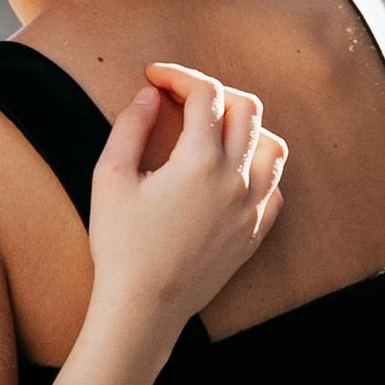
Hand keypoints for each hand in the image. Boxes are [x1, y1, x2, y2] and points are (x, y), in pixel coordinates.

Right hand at [85, 63, 283, 338]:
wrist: (143, 309)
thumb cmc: (120, 244)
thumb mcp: (110, 178)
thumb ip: (129, 127)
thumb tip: (148, 96)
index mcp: (200, 160)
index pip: (204, 93)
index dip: (178, 75)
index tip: (153, 77)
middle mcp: (235, 179)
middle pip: (247, 109)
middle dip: (214, 92)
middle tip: (182, 100)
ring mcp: (250, 208)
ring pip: (272, 146)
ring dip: (246, 127)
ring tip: (213, 131)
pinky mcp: (253, 234)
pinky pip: (274, 189)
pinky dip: (258, 170)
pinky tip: (231, 174)